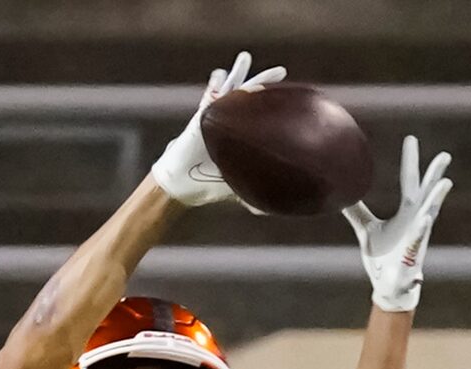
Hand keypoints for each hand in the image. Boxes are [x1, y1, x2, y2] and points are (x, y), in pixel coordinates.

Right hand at [151, 50, 286, 207]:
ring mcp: (214, 118)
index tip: (289, 95)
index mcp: (238, 134)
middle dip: (263, 82)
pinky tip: (219, 73)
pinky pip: (208, 98)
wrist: (181, 186)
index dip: (271, 104)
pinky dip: (215, 85)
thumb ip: (248, 191)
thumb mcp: (232, 185)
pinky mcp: (200, 119)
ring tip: (246, 57)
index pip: (258, 114)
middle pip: (248, 97)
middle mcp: (228, 122)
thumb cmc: (205, 183)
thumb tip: (265, 210)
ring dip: (238, 73)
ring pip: (229, 90)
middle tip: (281, 72)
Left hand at [344, 134, 451, 313]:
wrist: (388, 285)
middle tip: (444, 156)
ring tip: (445, 183)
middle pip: (426, 192)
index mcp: (406, 212)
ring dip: (437, 200)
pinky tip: (425, 219)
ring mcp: (416, 236)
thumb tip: (341, 197)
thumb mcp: (366, 231)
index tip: (411, 139)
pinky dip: (421, 231)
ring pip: (430, 214)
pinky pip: (418, 240)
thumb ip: (357, 212)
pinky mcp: (412, 255)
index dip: (409, 161)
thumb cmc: (382, 257)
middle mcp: (415, 220)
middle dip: (434, 175)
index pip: (408, 181)